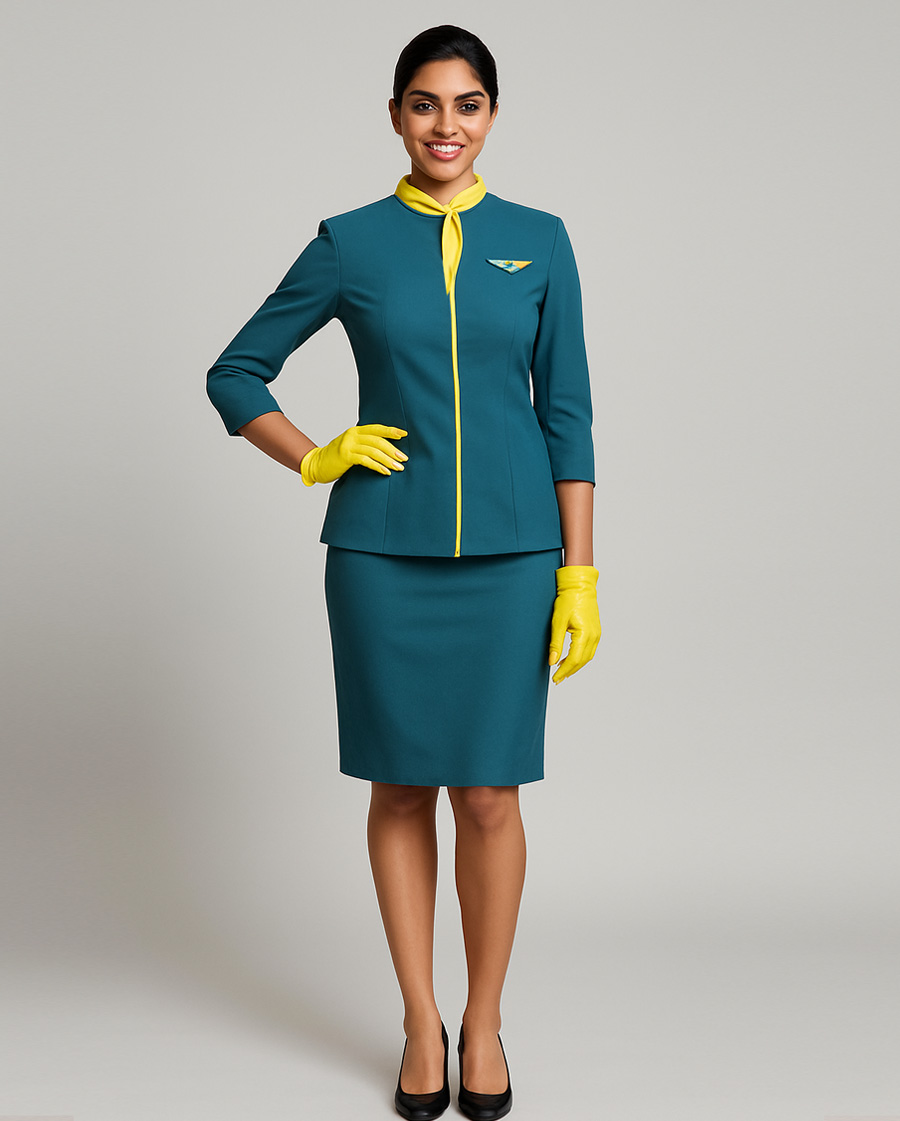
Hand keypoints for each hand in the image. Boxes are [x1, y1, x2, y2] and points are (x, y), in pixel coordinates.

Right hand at [300, 424, 407, 485]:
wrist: (315, 464)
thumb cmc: (335, 458)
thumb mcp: (350, 447)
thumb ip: (364, 444)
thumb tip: (386, 449)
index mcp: (355, 431)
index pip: (377, 428)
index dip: (391, 431)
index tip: (404, 434)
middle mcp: (352, 435)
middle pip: (378, 440)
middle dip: (393, 450)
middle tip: (404, 458)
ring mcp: (348, 445)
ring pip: (374, 450)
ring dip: (388, 460)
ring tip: (398, 468)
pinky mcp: (345, 456)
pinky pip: (366, 460)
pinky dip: (377, 466)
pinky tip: (386, 472)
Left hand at [548, 565, 600, 682]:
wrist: (580, 586)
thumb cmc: (568, 600)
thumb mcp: (558, 623)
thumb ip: (555, 644)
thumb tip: (552, 661)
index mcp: (584, 634)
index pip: (574, 660)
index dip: (564, 671)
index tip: (555, 678)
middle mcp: (594, 636)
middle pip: (582, 661)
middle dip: (569, 671)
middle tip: (557, 679)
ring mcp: (597, 634)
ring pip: (587, 657)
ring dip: (575, 666)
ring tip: (562, 671)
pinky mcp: (596, 631)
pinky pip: (589, 650)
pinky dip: (580, 657)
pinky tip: (570, 658)